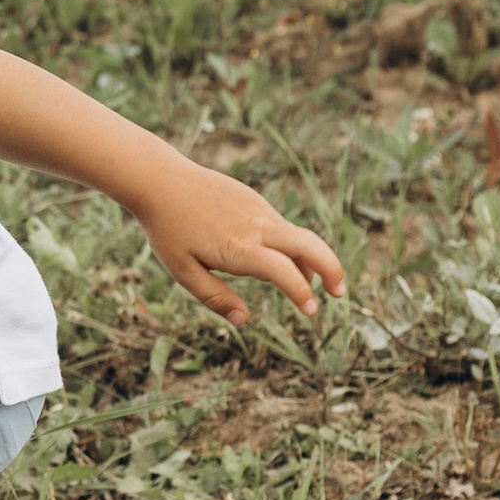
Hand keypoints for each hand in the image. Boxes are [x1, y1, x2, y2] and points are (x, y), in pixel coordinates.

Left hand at [130, 157, 343, 327]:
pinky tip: (282, 263)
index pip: (282, 269)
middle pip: (308, 243)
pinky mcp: (256, 201)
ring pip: (298, 236)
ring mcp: (258, 209)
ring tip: (309, 287)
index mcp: (238, 247)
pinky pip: (282, 227)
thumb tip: (244, 320)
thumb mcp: (182, 271)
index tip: (311, 310)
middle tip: (339, 294)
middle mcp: (255, 225)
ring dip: (311, 261)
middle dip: (331, 268)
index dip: (301, 290)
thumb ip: (215, 298)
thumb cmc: (167, 229)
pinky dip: (292, 247)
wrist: (160, 179)